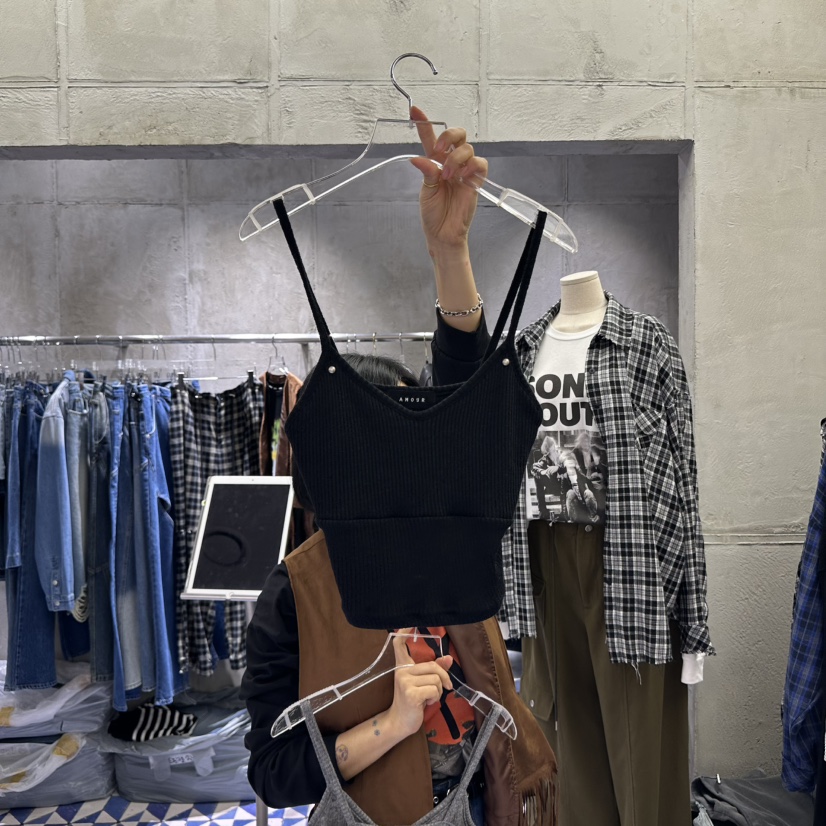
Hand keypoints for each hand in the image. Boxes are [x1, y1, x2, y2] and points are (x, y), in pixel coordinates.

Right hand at [388, 631, 453, 737]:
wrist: (400, 722)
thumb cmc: (412, 701)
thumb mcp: (423, 683)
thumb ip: (435, 669)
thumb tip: (449, 658)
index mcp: (402, 666)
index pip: (399, 645)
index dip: (403, 632)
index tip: (409, 622)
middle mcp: (401, 671)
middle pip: (433, 666)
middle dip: (444, 678)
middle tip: (445, 688)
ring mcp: (405, 682)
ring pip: (436, 679)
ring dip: (438, 691)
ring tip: (428, 698)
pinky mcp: (411, 693)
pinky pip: (435, 689)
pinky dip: (436, 698)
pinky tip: (426, 703)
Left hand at [409, 106, 487, 253]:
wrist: (443, 233)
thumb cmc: (433, 213)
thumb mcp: (425, 191)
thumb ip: (426, 172)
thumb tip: (419, 159)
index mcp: (435, 162)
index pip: (430, 137)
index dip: (424, 123)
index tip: (415, 111)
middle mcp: (451, 162)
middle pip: (457, 134)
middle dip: (448, 136)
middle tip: (438, 150)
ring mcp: (464, 170)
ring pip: (467, 148)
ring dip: (455, 159)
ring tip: (447, 177)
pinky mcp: (476, 180)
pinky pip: (480, 164)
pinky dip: (471, 166)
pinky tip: (462, 177)